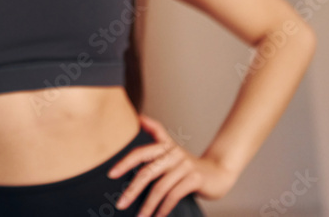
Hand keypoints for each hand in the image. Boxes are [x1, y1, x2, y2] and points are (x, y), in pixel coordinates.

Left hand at [107, 113, 237, 215]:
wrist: (218, 172)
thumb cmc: (187, 165)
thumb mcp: (172, 150)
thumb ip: (156, 136)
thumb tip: (139, 120)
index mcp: (164, 146)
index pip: (141, 152)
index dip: (125, 161)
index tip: (110, 174)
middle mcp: (173, 153)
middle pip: (147, 171)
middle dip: (132, 190)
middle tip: (120, 204)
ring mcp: (184, 165)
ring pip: (160, 187)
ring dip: (148, 205)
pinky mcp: (194, 178)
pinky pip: (174, 195)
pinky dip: (163, 208)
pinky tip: (157, 216)